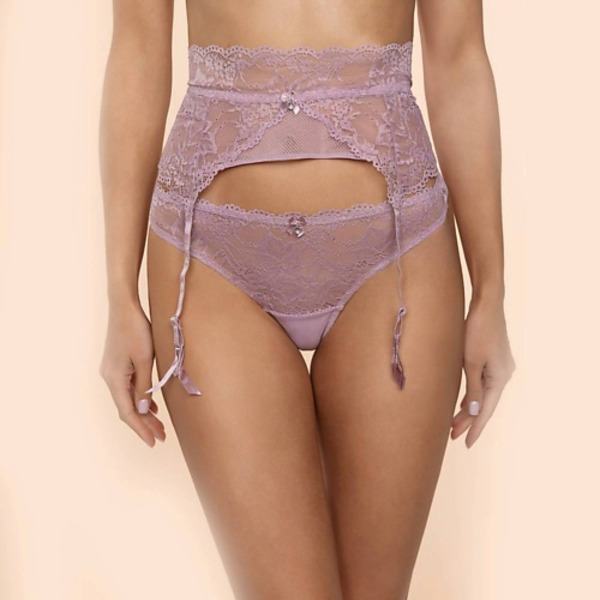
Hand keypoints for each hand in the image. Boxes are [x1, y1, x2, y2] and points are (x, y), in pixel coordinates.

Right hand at [99, 301, 165, 446]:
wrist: (124, 306)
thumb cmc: (136, 330)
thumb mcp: (145, 360)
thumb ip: (144, 386)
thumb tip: (144, 410)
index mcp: (114, 379)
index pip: (128, 413)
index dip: (141, 429)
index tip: (153, 442)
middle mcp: (110, 378)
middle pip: (127, 408)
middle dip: (144, 424)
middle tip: (161, 437)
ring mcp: (112, 371)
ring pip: (128, 399)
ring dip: (144, 412)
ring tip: (159, 426)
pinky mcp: (117, 364)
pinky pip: (128, 388)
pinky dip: (140, 399)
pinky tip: (152, 405)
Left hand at [451, 297, 515, 447]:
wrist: (487, 305)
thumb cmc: (477, 331)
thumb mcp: (471, 362)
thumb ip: (473, 388)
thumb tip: (473, 411)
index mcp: (500, 378)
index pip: (485, 410)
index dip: (476, 427)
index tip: (466, 443)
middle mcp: (503, 375)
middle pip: (483, 403)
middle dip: (468, 420)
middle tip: (452, 436)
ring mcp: (499, 367)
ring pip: (482, 394)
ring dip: (468, 408)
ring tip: (454, 424)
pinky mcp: (493, 359)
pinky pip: (482, 383)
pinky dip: (472, 394)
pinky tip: (463, 402)